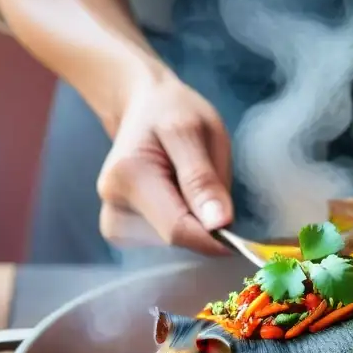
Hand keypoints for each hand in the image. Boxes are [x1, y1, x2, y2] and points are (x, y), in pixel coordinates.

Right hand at [96, 75, 232, 254]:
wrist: (141, 108)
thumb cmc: (170, 112)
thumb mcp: (195, 130)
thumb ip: (203, 178)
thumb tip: (218, 224)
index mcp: (128, 177)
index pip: (178, 229)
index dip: (214, 238)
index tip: (240, 232)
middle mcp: (113, 206)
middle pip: (176, 239)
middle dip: (202, 222)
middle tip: (205, 183)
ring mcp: (112, 222)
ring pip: (172, 243)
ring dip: (191, 222)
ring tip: (184, 183)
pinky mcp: (119, 231)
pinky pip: (163, 242)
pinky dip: (179, 224)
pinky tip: (174, 196)